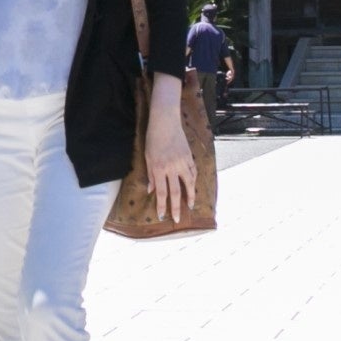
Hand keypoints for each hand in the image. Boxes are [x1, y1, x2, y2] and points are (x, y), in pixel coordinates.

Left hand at [143, 77, 197, 218]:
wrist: (165, 121)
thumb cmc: (152, 138)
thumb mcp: (147, 157)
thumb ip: (149, 174)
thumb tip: (150, 190)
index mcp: (158, 169)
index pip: (160, 192)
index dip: (162, 205)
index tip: (162, 216)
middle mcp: (171, 168)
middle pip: (175, 192)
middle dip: (175, 207)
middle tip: (176, 219)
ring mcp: (182, 162)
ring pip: (188, 184)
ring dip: (190, 197)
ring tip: (190, 206)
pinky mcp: (189, 156)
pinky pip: (193, 172)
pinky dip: (193, 181)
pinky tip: (193, 187)